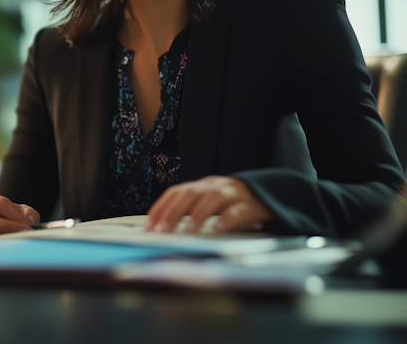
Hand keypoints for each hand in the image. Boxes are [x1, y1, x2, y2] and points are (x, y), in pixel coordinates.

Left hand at [146, 176, 273, 232]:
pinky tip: (218, 228)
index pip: (175, 192)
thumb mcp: (207, 203)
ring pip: (212, 198)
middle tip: (163, 230)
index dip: (160, 207)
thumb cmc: (230, 203)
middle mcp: (214, 186)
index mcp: (200, 186)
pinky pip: (238, 210)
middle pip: (190, 193)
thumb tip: (161, 228)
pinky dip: (227, 218)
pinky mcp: (250, 205)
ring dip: (198, 214)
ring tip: (188, 230)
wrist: (267, 194)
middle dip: (174, 211)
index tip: (149, 225)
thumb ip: (187, 211)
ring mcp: (232, 194)